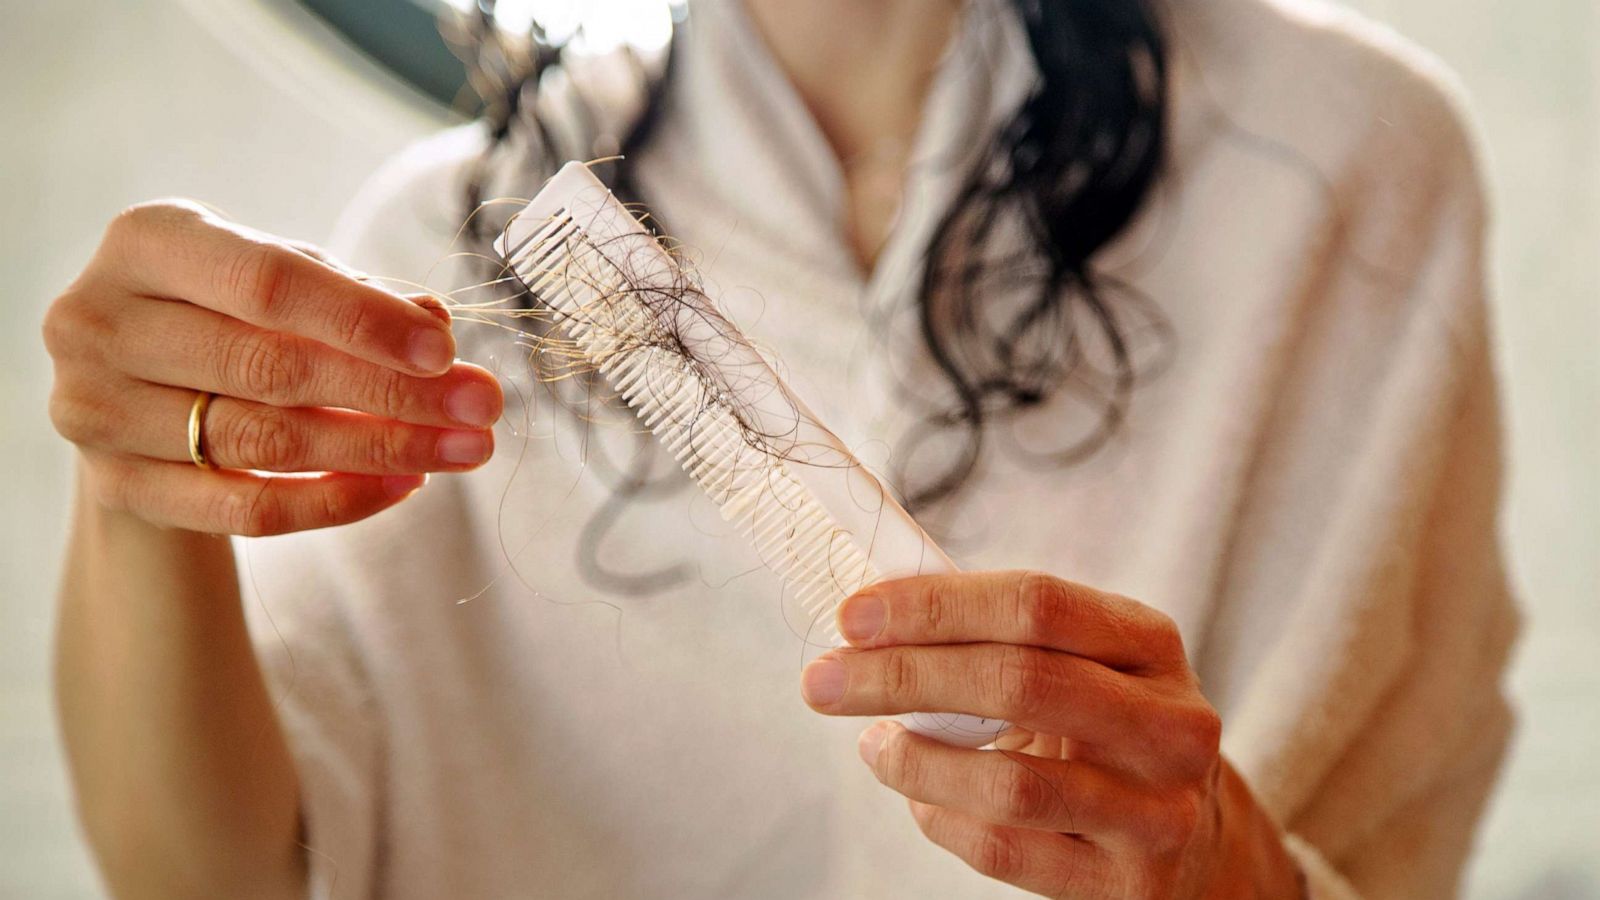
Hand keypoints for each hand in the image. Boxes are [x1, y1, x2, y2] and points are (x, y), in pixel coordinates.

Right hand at [43, 200, 502, 534]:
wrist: (136, 389)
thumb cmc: (229, 313)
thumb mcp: (285, 283)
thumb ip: (356, 295)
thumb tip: (438, 320)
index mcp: (146, 242)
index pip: (266, 284)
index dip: (363, 320)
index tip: (447, 350)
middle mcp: (100, 322)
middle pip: (271, 369)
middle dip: (393, 392)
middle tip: (482, 406)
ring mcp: (97, 411)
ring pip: (265, 442)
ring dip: (381, 449)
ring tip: (463, 448)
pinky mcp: (120, 487)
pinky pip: (247, 509)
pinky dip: (337, 499)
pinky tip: (406, 485)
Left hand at [801, 571, 1302, 898]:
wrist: (1196, 837)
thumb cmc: (1100, 727)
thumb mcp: (1079, 663)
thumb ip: (995, 636)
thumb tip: (871, 618)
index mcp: (1150, 643)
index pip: (1035, 604)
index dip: (934, 606)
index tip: (852, 616)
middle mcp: (1171, 724)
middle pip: (1019, 683)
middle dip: (903, 676)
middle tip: (824, 680)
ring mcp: (1158, 812)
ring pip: (1011, 784)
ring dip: (915, 760)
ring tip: (873, 744)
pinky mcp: (1129, 885)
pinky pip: (1006, 851)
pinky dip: (942, 820)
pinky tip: (919, 797)